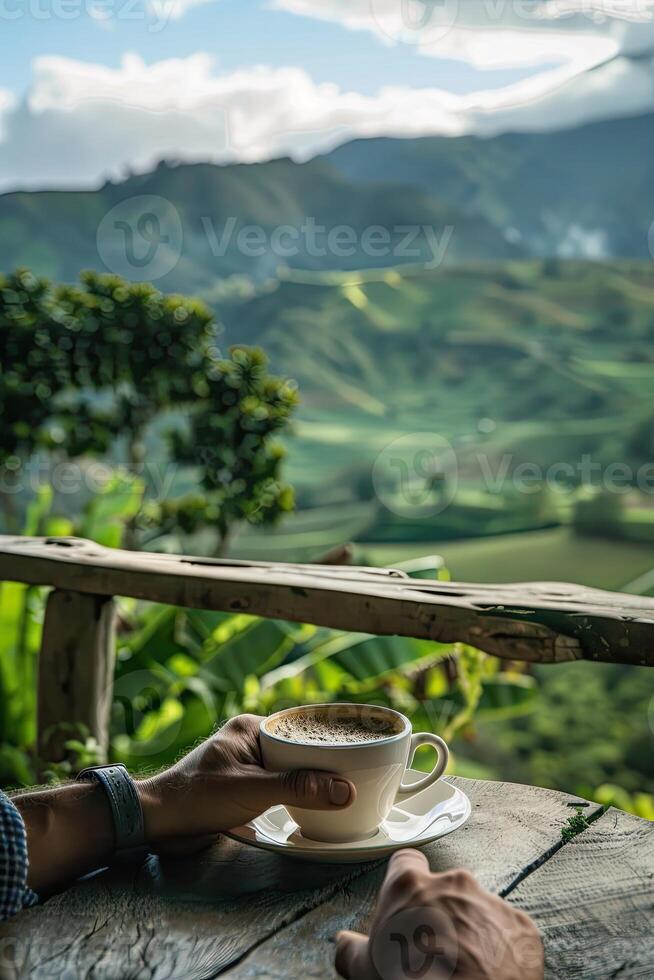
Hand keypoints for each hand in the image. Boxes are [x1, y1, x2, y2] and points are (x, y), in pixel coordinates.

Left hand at [137, 713, 355, 849]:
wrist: (158, 823)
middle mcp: (252, 741)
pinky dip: (299, 793)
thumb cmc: (197, 797)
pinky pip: (281, 785)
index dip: (330, 737)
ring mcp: (249, 764)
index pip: (300, 726)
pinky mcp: (246, 787)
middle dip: (326, 761)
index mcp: (252, 728)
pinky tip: (316, 804)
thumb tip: (344, 790)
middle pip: (300, 748)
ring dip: (313, 780)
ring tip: (346, 789)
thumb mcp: (252, 790)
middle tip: (360, 774)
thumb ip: (298, 788)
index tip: (360, 748)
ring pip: (292, 768)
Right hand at [335, 849, 543, 979]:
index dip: (404, 883)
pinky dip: (499, 949)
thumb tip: (343, 945)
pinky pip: (506, 932)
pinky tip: (488, 972)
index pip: (405, 863)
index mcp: (411, 887)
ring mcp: (489, 903)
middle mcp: (452, 884)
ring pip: (477, 910)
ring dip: (471, 931)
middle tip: (431, 950)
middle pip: (443, 889)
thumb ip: (350, 950)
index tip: (405, 904)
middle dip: (440, 912)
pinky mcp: (520, 926)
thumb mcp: (366, 970)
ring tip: (462, 967)